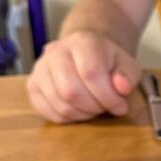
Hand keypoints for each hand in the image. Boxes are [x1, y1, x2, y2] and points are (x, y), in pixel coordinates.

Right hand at [26, 31, 141, 122]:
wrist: (84, 53)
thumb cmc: (107, 61)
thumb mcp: (126, 64)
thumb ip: (127, 75)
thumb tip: (122, 88)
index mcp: (82, 42)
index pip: (90, 73)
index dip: (108, 96)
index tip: (121, 106)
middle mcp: (55, 52)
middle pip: (71, 91)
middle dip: (94, 107)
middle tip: (105, 107)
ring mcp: (40, 69)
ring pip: (60, 104)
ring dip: (82, 114)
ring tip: (94, 108)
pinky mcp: (32, 86)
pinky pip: (48, 111)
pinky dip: (68, 118)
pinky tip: (80, 110)